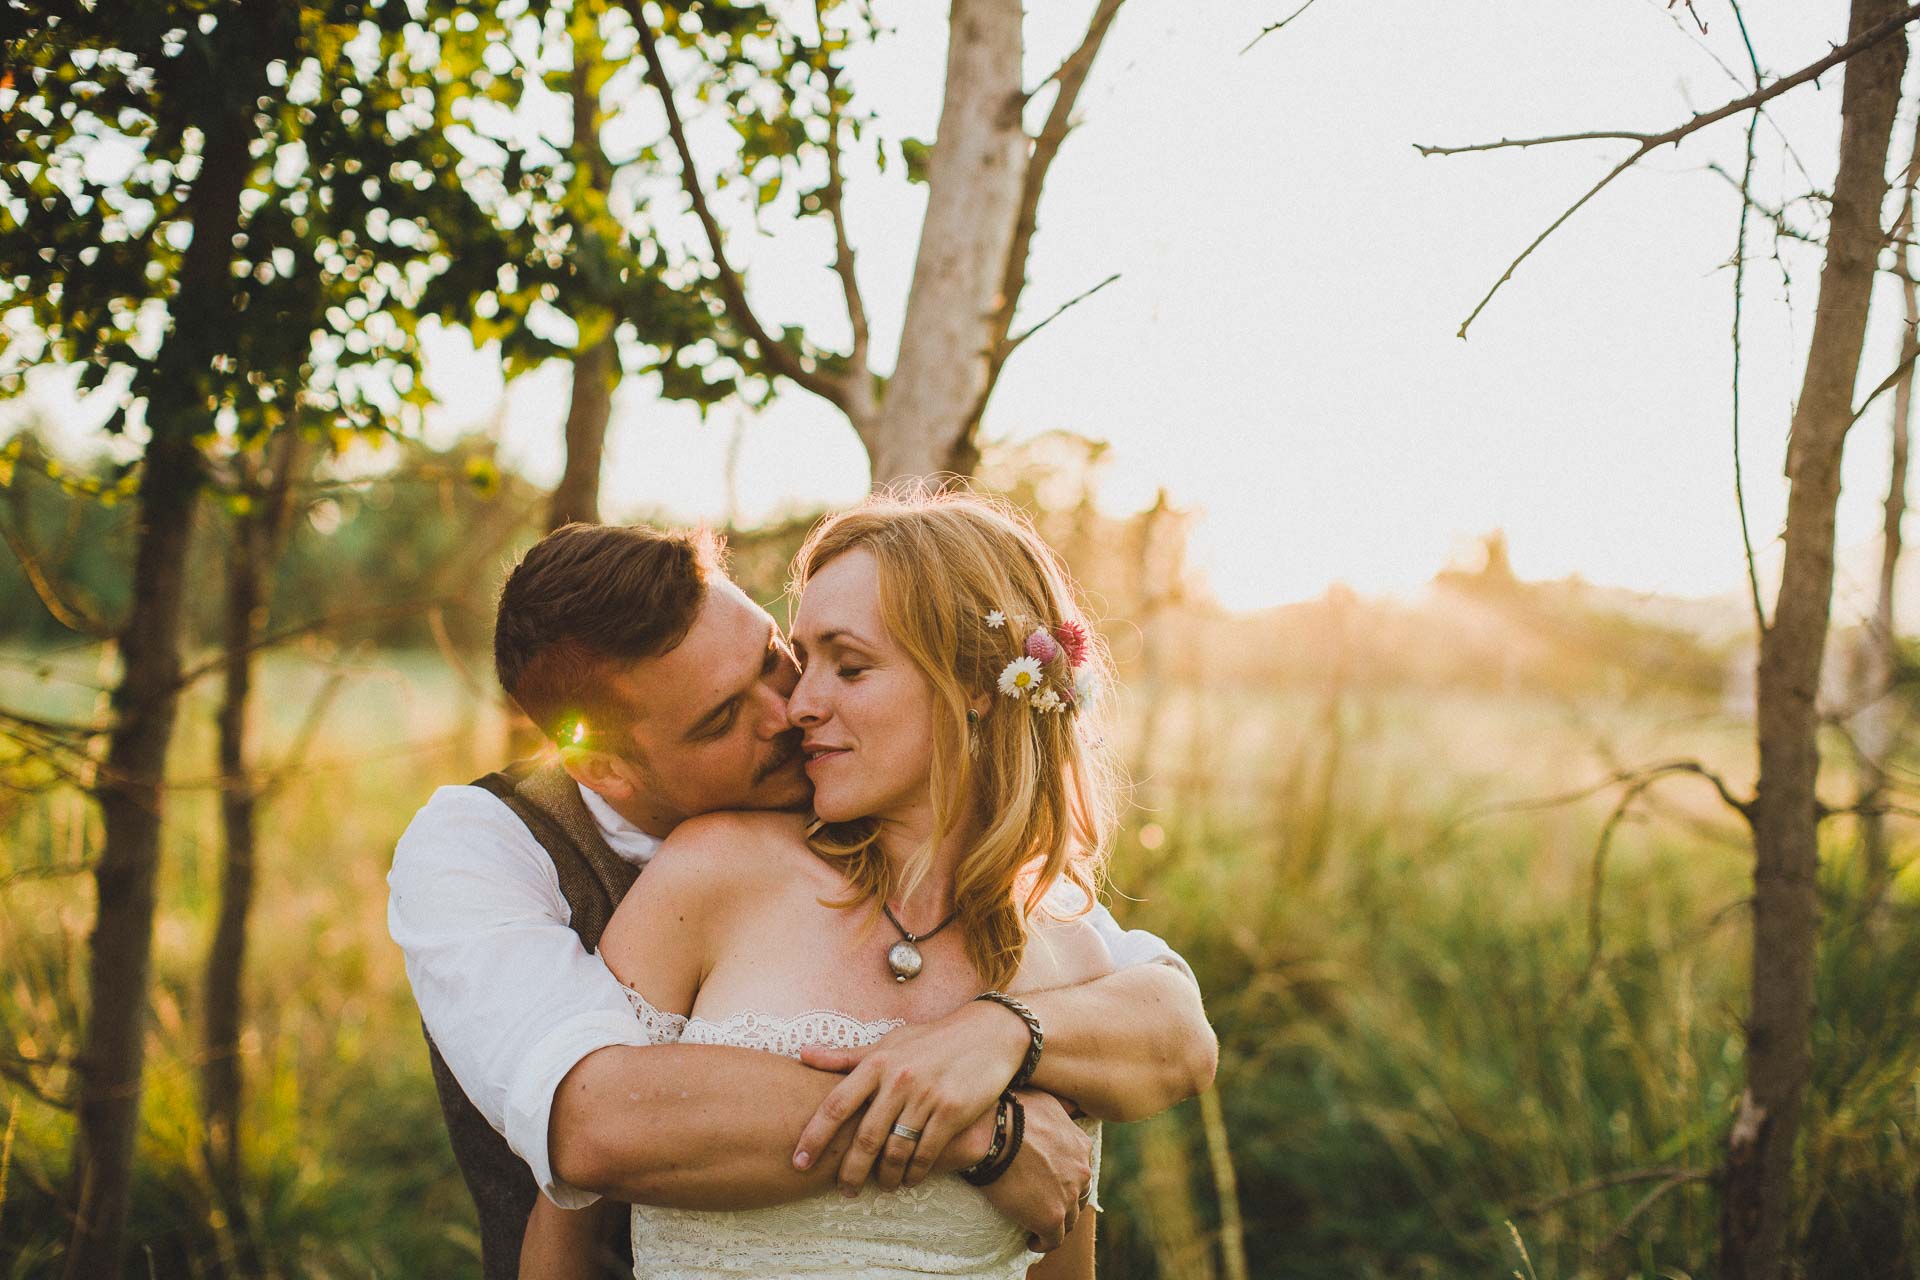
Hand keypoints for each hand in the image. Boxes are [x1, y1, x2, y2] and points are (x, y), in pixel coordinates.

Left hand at [791, 1000, 1027, 1192]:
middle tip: (844, 1189)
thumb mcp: (888, 1042)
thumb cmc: (931, 1040)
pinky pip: (926, 1153)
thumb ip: (846, 1057)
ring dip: (885, 1176)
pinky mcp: (952, 1110)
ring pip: (896, 1150)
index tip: (799, 1162)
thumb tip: (802, 1056)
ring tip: (881, 1186)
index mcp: (877, 1063)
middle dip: (850, 1170)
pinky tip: (910, 1179)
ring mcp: (926, 1096)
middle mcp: (898, 1079)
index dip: (814, 1136)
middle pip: (865, 1137)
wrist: (987, 1034)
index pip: (836, 1104)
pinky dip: (915, 1173)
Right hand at [980, 1090, 1091, 1252]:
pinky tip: (1032, 1241)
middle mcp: (1081, 1170)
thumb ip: (1062, 1107)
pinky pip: (1052, 1239)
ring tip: (1038, 1226)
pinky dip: (1043, 1243)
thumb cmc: (1010, 1110)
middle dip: (1065, 1202)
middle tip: (1045, 1205)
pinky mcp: (1051, 1216)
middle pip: (1078, 1196)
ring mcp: (1068, 1195)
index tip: (1051, 1184)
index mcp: (1080, 1144)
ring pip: (1068, 1220)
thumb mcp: (1045, 1099)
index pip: (1080, 1169)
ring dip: (1055, 1223)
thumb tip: (1071, 1105)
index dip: (1067, 1178)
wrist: (993, 1131)